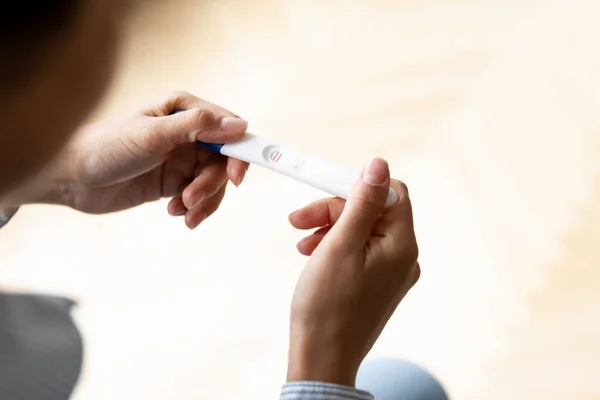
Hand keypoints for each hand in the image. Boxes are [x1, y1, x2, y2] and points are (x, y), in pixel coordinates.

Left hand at [0, 91, 249, 228]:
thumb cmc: (108, 146)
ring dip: (203, 201)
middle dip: (211, 184)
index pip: (228, 128)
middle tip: (191, 199)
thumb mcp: (154, 134)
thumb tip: (240, 125)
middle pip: (223, 161)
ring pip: (212, 182)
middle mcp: (188, 133)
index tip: (237, 177)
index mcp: (184, 110)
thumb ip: (198, 127)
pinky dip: (192, 209)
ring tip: (182, 212)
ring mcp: (182, 159)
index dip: (239, 152)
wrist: (74, 178)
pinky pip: (198, 197)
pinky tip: (174, 213)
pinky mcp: (174, 182)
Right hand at [286, 158, 419, 385]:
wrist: (322, 358)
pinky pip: (358, 250)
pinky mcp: (376, 283)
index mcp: (401, 246)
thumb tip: (379, 164)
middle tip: (298, 219)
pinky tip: (310, 253)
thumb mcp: (340, 245)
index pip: (390, 193)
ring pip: (361, 229)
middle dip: (333, 209)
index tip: (325, 190)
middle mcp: (403, 257)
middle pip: (372, 210)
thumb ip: (361, 203)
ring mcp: (390, 272)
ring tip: (300, 240)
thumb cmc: (327, 307)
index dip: (357, 186)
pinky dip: (333, 245)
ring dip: (328, 226)